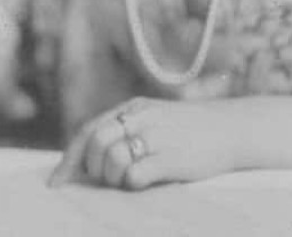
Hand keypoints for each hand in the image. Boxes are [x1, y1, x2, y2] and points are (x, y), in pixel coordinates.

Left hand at [47, 97, 243, 190]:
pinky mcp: (172, 157)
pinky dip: (132, 183)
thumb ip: (128, 129)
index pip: (89, 130)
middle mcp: (142, 118)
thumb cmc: (193, 131)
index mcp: (134, 108)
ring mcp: (157, 136)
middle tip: (105, 180)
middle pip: (95, 143)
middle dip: (91, 169)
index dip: (70, 158)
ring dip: (113, 177)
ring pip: (112, 160)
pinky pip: (135, 175)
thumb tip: (91, 157)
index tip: (57, 182)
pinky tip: (145, 182)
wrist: (234, 129)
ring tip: (129, 180)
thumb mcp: (157, 118)